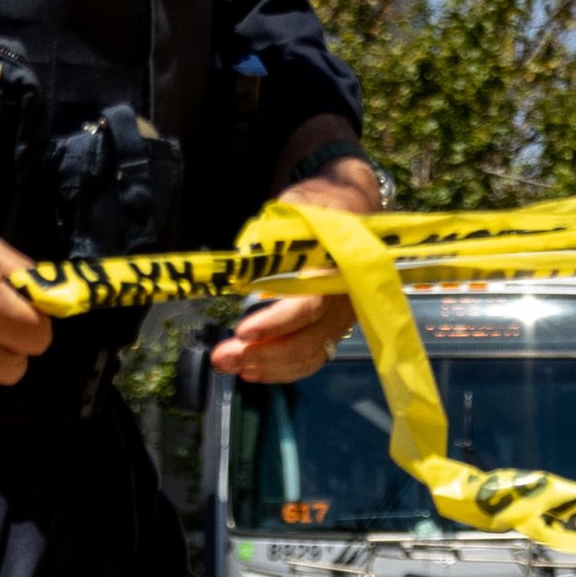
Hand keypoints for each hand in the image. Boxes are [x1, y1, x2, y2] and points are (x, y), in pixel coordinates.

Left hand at [215, 119, 385, 386]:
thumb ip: (274, 234)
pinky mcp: (334, 328)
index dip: (276, 323)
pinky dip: (283, 370)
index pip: (310, 305)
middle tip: (222, 358)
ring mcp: (342, 319)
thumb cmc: (320, 205)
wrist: (353, 210)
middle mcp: (345, 300)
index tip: (242, 331)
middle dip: (263, 353)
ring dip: (268, 367)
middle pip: (308, 340)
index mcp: (338, 268)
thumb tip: (244, 258)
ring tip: (230, 366)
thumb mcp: (296, 208)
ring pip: (309, 355)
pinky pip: (312, 358)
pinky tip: (253, 371)